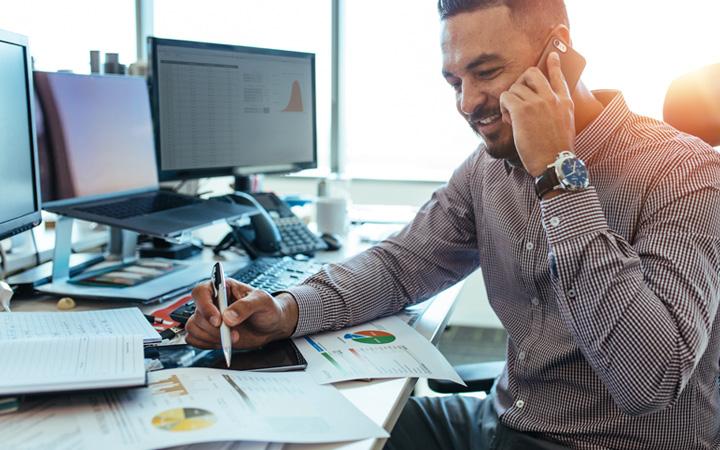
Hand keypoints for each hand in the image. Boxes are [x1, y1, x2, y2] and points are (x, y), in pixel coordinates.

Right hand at [185, 278, 298, 349]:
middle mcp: (213, 302)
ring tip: (233, 337)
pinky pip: (194, 339)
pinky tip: (223, 342)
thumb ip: (246, 306)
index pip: (201, 292)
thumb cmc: (267, 308)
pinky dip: (206, 343)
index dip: (205, 307)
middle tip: (233, 332)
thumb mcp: (262, 301)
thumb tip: (228, 316)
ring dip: (212, 337)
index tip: (218, 320)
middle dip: (215, 328)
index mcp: (222, 287)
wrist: (271, 326)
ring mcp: (209, 318)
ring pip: (193, 327)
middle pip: (197, 314)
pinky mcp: (209, 332)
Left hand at [499, 52, 575, 176]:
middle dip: (521, 81)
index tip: (551, 55)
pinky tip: (509, 119)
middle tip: (517, 96)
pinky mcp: (522, 110)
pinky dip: (503, 108)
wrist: (553, 162)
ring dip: (510, 100)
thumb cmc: (556, 150)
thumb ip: (557, 110)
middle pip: (532, 73)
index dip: (554, 64)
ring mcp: (537, 102)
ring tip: (513, 116)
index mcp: (564, 102)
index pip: (559, 76)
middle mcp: (551, 98)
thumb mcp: (566, 124)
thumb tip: (544, 104)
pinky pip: (505, 97)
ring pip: (515, 87)